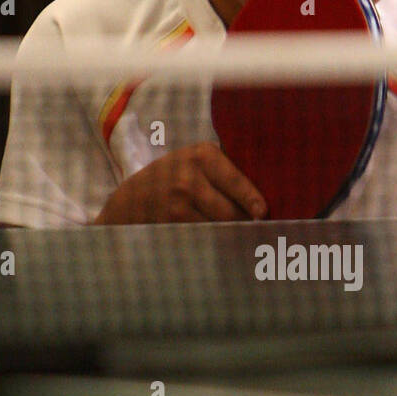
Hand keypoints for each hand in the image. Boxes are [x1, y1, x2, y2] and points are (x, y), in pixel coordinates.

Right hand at [93, 143, 267, 223]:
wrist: (133, 197)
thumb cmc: (175, 177)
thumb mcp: (195, 161)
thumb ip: (225, 171)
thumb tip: (263, 201)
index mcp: (203, 155)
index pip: (235, 181)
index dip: (252, 200)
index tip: (263, 213)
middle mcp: (189, 177)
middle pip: (231, 211)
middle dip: (245, 222)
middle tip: (256, 228)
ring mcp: (178, 202)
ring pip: (219, 227)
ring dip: (232, 234)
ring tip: (238, 234)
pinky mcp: (171, 223)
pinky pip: (204, 236)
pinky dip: (214, 240)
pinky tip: (215, 239)